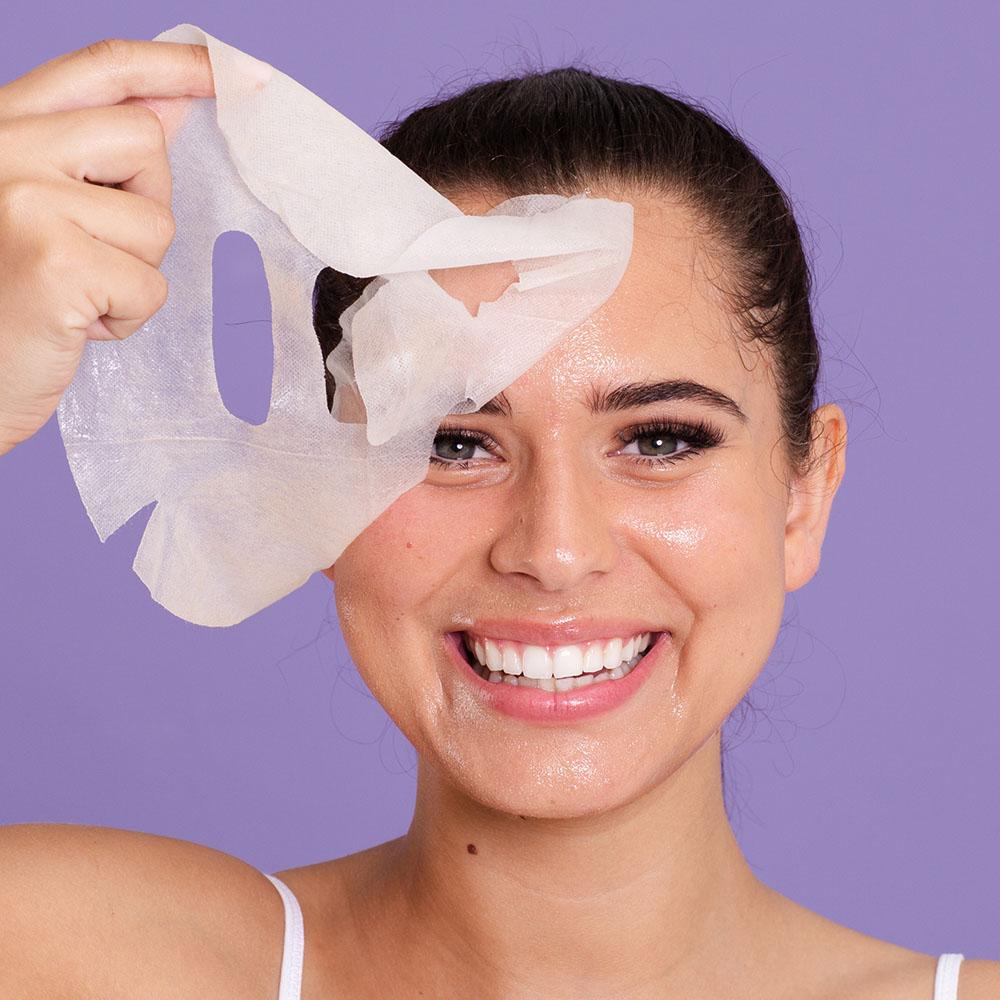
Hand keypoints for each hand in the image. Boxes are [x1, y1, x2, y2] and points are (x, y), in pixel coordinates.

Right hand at [0, 38, 214, 456]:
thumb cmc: (2, 304)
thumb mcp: (39, 210)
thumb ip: (95, 154)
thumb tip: (170, 107)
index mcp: (1, 128)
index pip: (99, 69)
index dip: (173, 65)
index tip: (233, 71)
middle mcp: (3, 146)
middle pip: (145, 143)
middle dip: (143, 205)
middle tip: (91, 250)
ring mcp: (23, 197)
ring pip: (155, 221)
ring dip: (130, 271)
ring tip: (70, 294)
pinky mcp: (55, 259)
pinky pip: (149, 283)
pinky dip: (125, 316)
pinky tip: (72, 325)